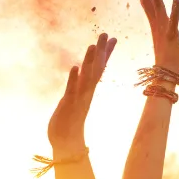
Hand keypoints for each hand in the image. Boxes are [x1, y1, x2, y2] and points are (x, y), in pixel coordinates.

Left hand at [48, 33, 115, 152]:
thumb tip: (81, 78)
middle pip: (96, 69)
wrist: (66, 144)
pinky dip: (74, 79)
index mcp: (88, 90)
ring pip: (86, 78)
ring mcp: (79, 99)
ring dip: (89, 62)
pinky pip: (72, 90)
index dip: (106, 53)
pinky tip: (75, 67)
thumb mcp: (75, 101)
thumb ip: (79, 89)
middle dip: (101, 51)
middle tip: (106, 34)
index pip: (100, 68)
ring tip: (92, 45)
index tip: (112, 38)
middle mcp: (87, 93)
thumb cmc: (69, 123)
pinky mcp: (69, 105)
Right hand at [137, 0, 178, 73]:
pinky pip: (173, 22)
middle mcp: (157, 26)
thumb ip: (162, 29)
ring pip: (158, 9)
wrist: (167, 73)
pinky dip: (174, 11)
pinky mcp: (172, 37)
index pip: (148, 5)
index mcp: (156, 26)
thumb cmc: (167, 58)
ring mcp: (163, 31)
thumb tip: (158, 22)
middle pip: (149, 3)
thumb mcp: (164, 39)